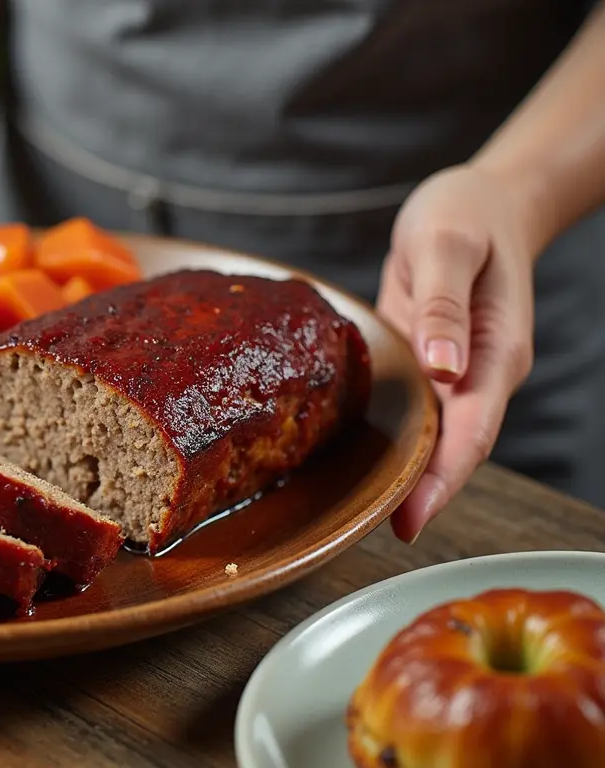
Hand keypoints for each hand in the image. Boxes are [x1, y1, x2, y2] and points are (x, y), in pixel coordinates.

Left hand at [376, 164, 537, 543]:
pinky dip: (389, 437)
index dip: (442, 480)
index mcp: (494, 355)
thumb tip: (443, 368)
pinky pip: (410, 410)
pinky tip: (353, 458)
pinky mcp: (426, 364)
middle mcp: (475, 374)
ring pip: (430, 436)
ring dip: (403, 473)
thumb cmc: (468, 215)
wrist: (482, 200)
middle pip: (452, 449)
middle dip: (421, 493)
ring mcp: (453, 373)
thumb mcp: (448, 244)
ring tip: (357, 512)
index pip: (471, 434)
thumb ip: (445, 305)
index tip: (412, 519)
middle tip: (374, 531)